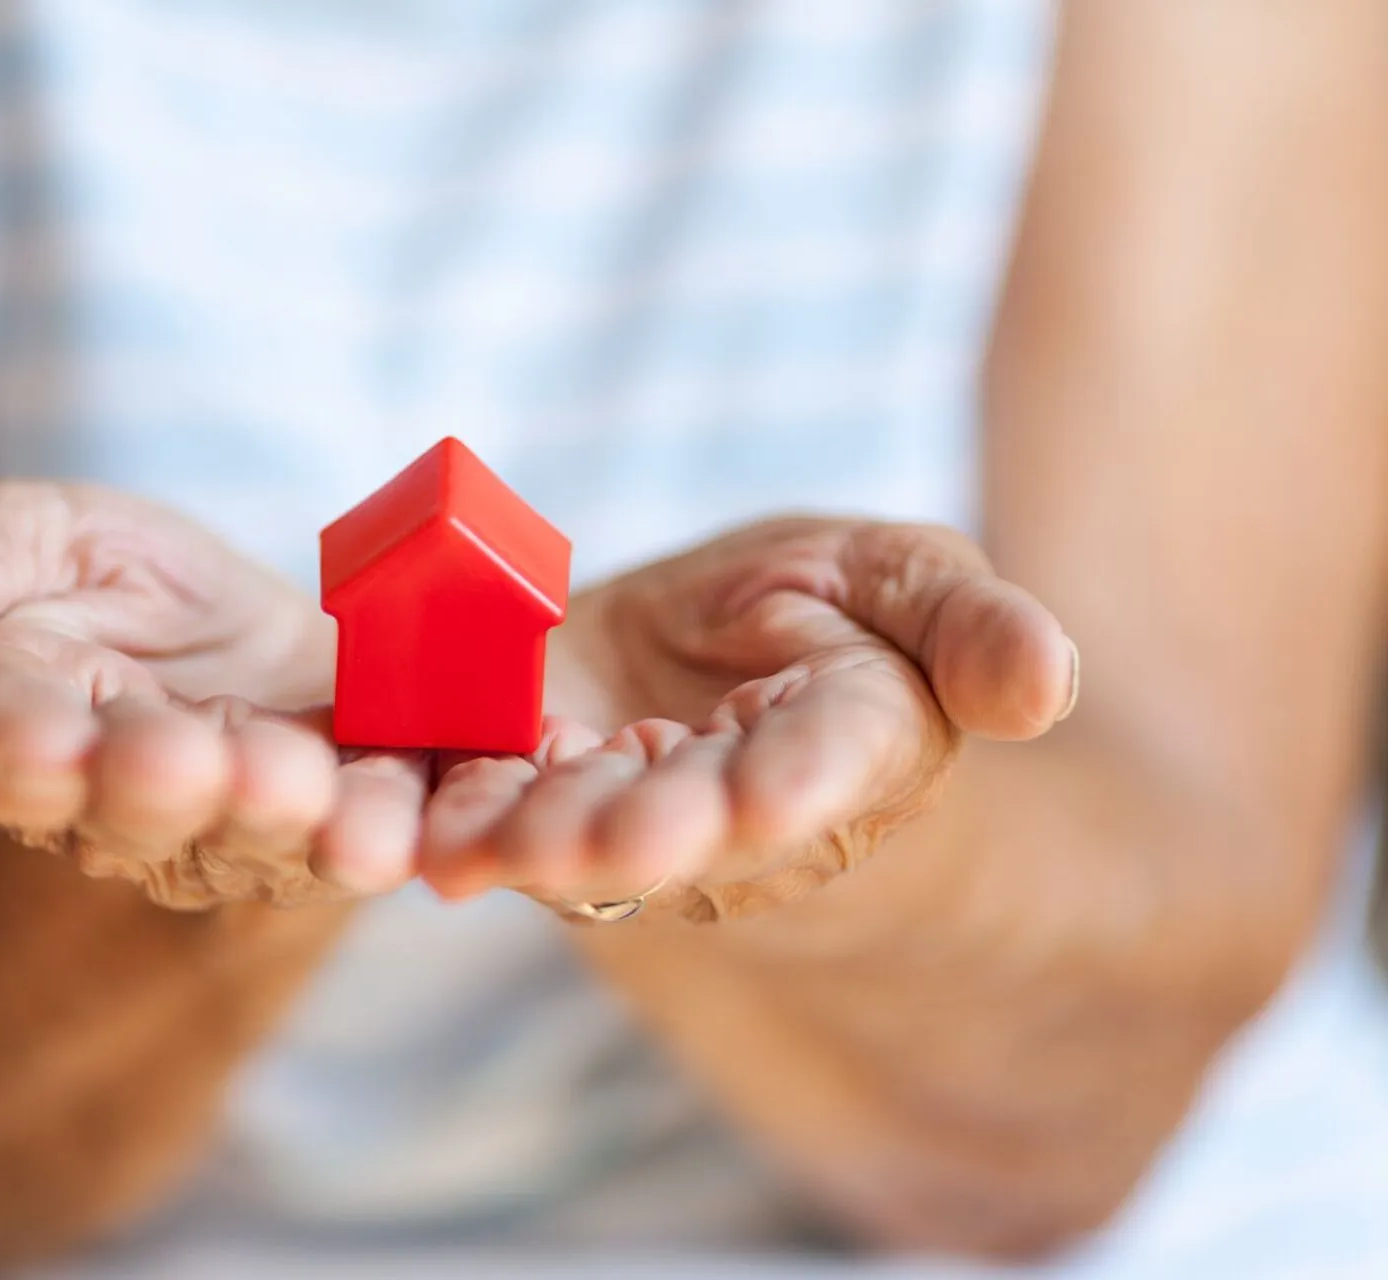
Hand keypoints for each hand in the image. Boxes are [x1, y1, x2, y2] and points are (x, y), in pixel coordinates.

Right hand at [0, 482, 425, 908]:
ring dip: (288, 821)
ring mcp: (244, 829)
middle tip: (188, 762)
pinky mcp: (348, 824)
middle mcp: (127, 806)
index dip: (17, 749)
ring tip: (313, 799)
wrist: (244, 647)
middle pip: (136, 808)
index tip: (35, 743)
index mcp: (21, 731)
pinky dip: (400, 836)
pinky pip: (377, 838)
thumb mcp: (30, 538)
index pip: (0, 748)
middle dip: (162, 786)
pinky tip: (413, 838)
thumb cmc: (111, 587)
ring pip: (260, 839)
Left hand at [419, 518, 1077, 919]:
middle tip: (606, 844)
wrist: (709, 632)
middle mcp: (743, 807)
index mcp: (854, 741)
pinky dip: (458, 818)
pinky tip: (421, 832)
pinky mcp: (541, 799)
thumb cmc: (828, 599)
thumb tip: (1048, 687)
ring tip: (478, 847)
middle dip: (645, 832)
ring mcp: (637, 814)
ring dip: (533, 844)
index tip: (767, 799)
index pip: (831, 764)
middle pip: (692, 823)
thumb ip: (971, 629)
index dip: (799, 782)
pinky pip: (498, 812)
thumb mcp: (902, 575)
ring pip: (585, 837)